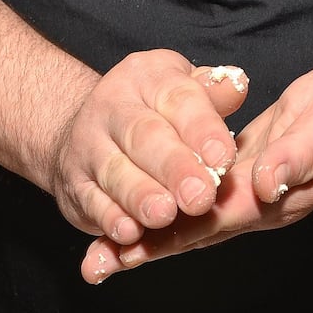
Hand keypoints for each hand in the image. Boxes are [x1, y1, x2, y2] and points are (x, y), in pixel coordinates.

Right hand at [50, 50, 247, 251]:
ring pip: (116, 172)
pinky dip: (109, 219)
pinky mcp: (75, 184)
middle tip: (199, 197)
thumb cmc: (151, 116)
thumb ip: (211, 96)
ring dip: (140, 196)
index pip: (179, 99)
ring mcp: (89, 147)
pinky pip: (92, 202)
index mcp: (149, 78)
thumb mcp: (181, 94)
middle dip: (174, 168)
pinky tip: (128, 233)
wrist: (83, 133)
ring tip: (163, 215)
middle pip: (145, 136)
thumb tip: (238, 85)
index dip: (202, 130)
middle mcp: (113, 107)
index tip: (224, 159)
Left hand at [80, 62, 312, 281]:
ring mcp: (239, 196)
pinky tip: (132, 217)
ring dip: (143, 237)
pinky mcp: (232, 177)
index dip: (170, 236)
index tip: (129, 250)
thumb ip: (302, 158)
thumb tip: (264, 183)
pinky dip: (160, 211)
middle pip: (188, 235)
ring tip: (100, 254)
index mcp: (271, 202)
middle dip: (142, 250)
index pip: (211, 225)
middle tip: (96, 265)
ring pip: (183, 222)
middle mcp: (250, 208)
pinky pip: (189, 200)